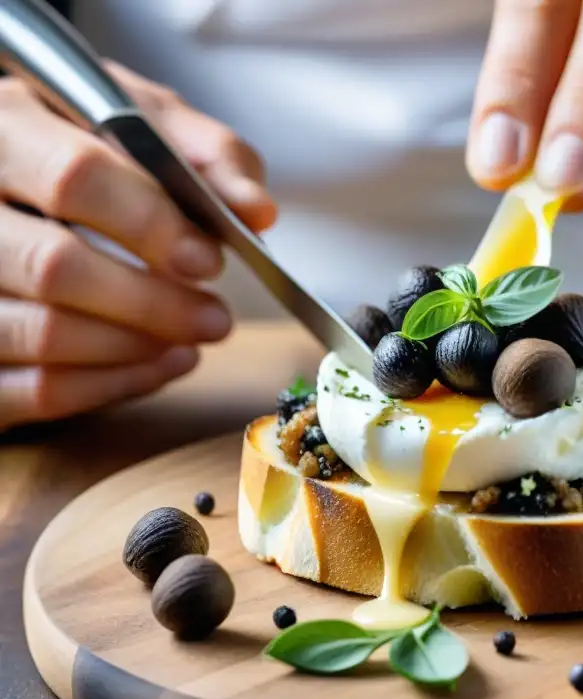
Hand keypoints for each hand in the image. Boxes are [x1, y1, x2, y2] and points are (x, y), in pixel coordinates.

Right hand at [0, 62, 276, 430]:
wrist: (19, 180)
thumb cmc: (88, 149)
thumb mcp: (146, 124)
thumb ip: (207, 156)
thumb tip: (255, 210)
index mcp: (5, 123)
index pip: (76, 177)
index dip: (151, 226)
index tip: (208, 260)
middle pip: (54, 266)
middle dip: (153, 303)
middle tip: (215, 318)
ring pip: (42, 332)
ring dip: (137, 349)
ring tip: (193, 339)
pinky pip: (34, 389)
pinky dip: (111, 386)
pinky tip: (161, 364)